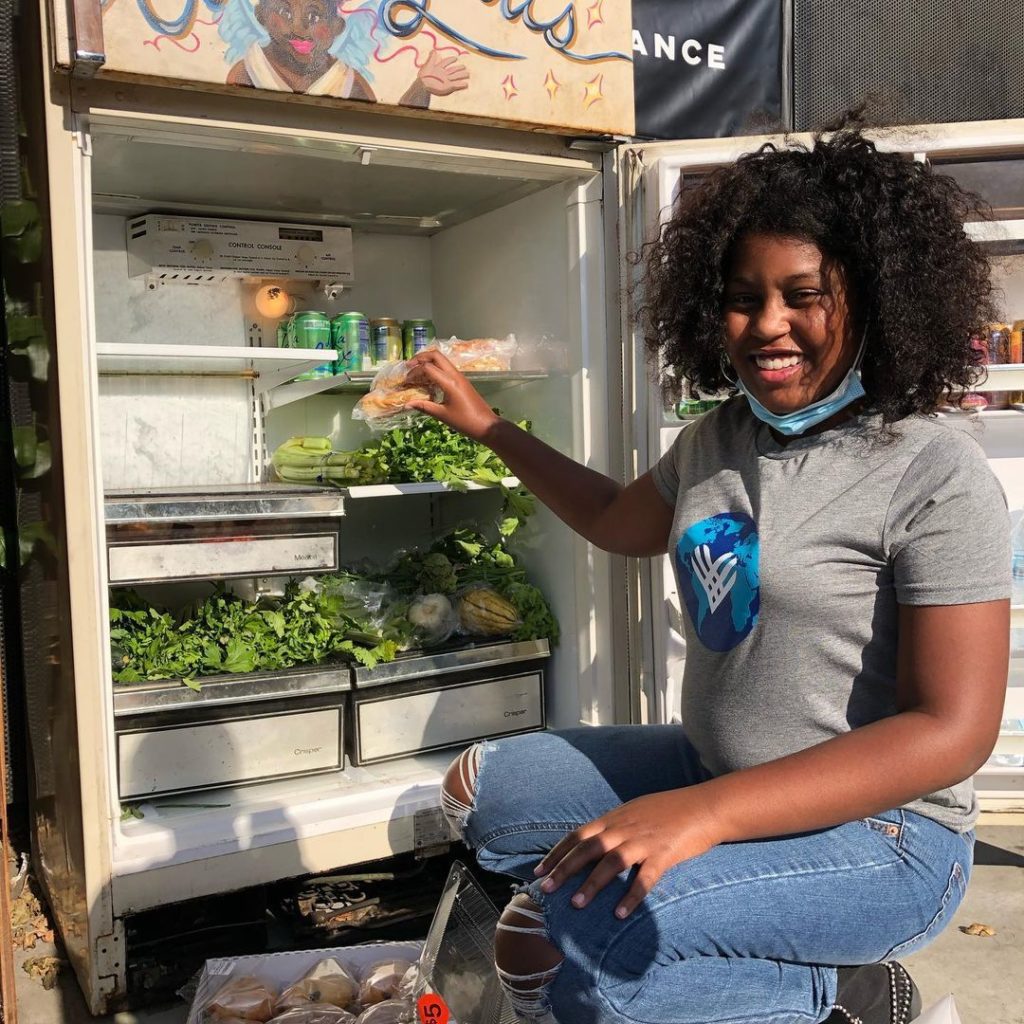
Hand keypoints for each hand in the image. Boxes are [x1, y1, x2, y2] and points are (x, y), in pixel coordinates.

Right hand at [405, 348, 500, 441]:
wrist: (486, 425)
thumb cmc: (465, 422)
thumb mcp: (442, 415)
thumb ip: (424, 406)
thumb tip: (407, 404)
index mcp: (450, 382)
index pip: (428, 367)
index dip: (414, 372)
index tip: (406, 381)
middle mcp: (455, 375)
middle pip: (436, 355)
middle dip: (420, 358)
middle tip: (409, 367)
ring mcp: (460, 377)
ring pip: (442, 360)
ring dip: (428, 362)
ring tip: (416, 373)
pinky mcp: (462, 381)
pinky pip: (446, 369)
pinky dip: (435, 370)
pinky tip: (428, 381)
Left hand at [416, 50, 469, 96]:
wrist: (423, 86)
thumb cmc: (424, 76)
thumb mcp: (428, 65)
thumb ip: (432, 58)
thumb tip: (434, 50)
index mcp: (439, 68)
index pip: (446, 62)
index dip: (450, 60)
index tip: (455, 58)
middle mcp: (443, 74)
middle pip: (453, 70)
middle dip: (458, 68)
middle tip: (464, 67)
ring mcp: (446, 81)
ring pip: (456, 77)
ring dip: (462, 75)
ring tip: (468, 74)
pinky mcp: (448, 87)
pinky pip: (456, 85)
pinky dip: (461, 85)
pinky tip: (466, 84)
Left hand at [533, 788, 722, 918]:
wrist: (704, 806)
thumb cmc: (669, 810)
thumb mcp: (634, 811)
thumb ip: (614, 825)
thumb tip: (593, 841)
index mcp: (615, 818)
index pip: (577, 835)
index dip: (557, 853)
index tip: (538, 870)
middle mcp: (624, 828)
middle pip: (587, 849)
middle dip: (564, 869)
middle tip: (546, 888)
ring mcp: (644, 840)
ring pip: (611, 862)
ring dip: (592, 884)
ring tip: (576, 904)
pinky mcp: (664, 854)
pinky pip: (645, 877)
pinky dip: (631, 896)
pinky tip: (620, 913)